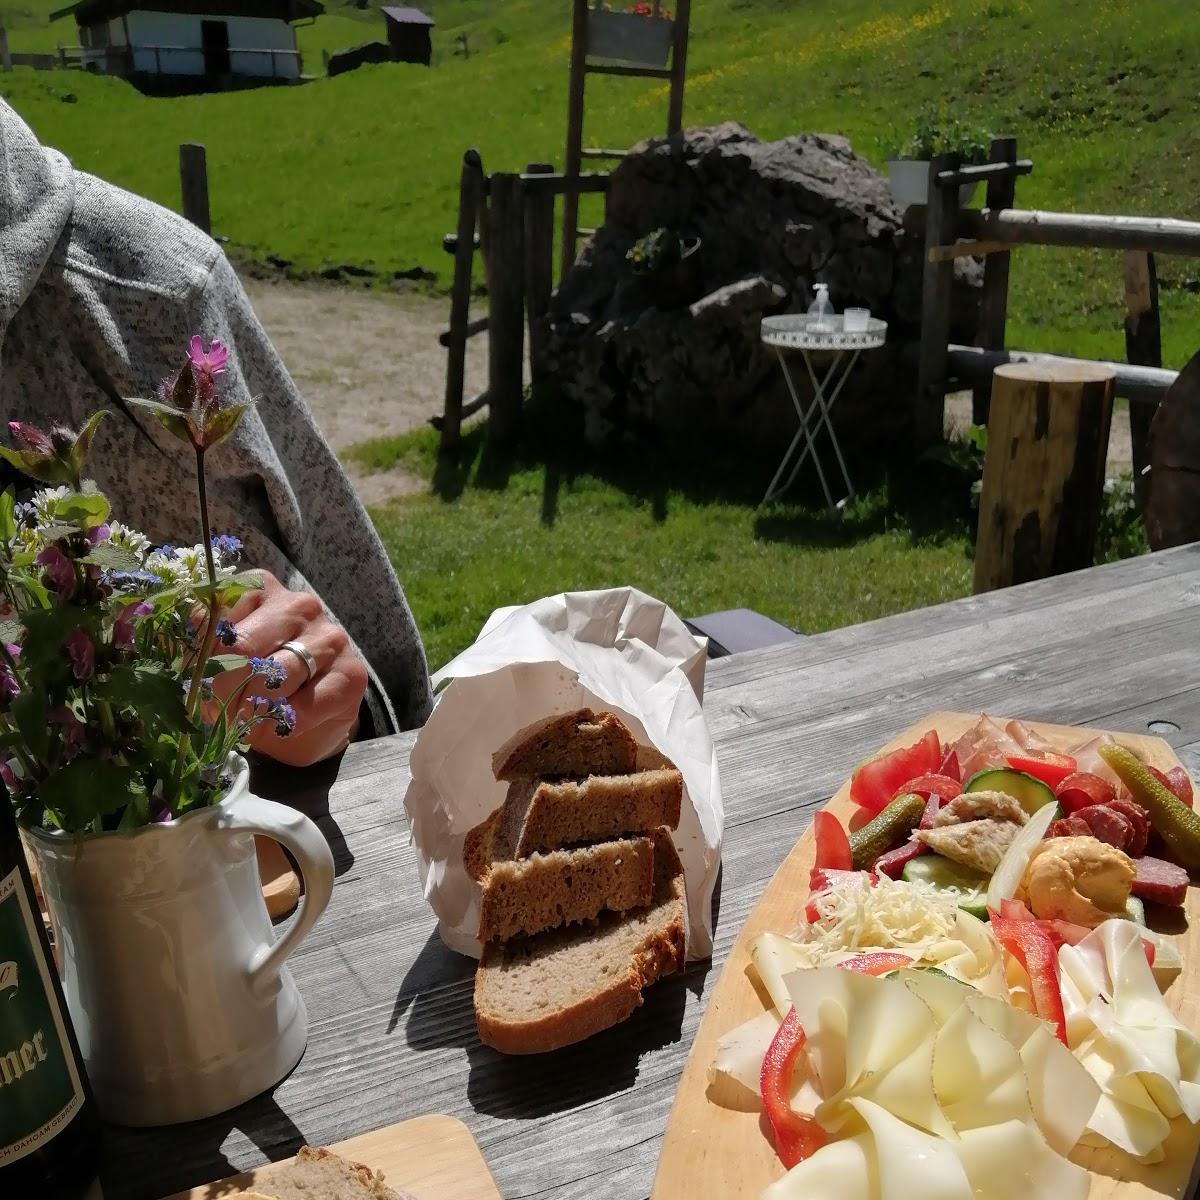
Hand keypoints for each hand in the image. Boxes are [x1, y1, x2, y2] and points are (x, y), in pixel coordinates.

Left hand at [211, 570, 368, 765]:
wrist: (306, 722)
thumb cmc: (256, 682)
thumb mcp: (220, 659)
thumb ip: (199, 647)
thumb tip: (170, 653)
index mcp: (259, 588)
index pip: (215, 616)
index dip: (198, 659)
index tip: (193, 686)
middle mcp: (299, 604)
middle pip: (242, 647)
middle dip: (221, 690)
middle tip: (215, 715)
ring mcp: (329, 637)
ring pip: (275, 675)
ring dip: (251, 709)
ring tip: (244, 723)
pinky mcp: (351, 674)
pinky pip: (306, 705)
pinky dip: (284, 724)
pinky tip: (279, 726)